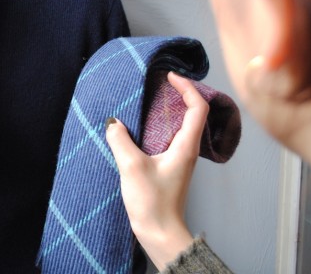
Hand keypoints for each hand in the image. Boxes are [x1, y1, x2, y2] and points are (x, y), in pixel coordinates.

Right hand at [105, 72, 208, 269]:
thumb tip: (113, 123)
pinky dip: (161, 124)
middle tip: (161, 82)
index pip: (197, 107)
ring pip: (182, 124)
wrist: (160, 232)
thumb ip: (121, 141)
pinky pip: (170, 136)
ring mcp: (180, 158)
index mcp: (185, 146)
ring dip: (170, 109)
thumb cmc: (152, 202)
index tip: (170, 76)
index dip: (187, 87)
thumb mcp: (132, 167)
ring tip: (151, 98)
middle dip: (180, 93)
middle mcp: (188, 149)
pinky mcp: (171, 166)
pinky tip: (143, 125)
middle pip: (193, 112)